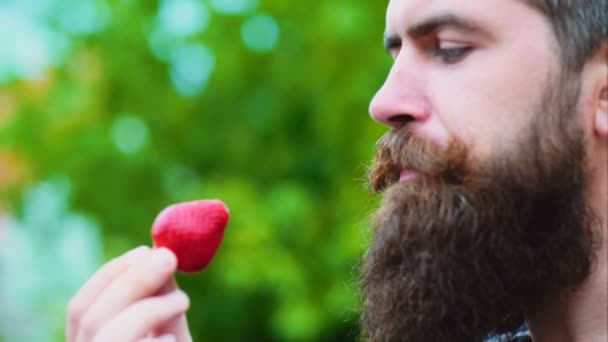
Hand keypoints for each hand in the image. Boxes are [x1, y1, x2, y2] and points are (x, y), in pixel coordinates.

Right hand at [67, 246, 192, 341]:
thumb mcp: (170, 331)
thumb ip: (161, 301)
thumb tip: (159, 253)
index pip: (80, 308)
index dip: (109, 276)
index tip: (144, 250)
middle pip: (90, 318)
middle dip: (131, 281)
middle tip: (169, 257)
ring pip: (109, 336)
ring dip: (149, 309)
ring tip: (183, 301)